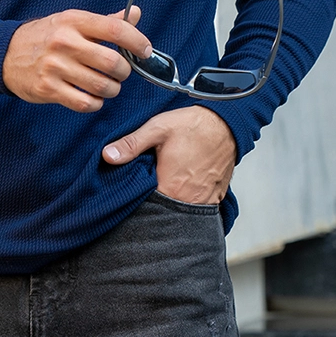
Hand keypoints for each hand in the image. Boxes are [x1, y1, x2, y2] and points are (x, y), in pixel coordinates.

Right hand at [4, 6, 148, 112]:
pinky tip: (92, 97)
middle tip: (120, 72)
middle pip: (112, 62)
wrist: (6, 54)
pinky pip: (85, 103)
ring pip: (102, 86)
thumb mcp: (72, 21)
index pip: (114, 29)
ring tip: (106, 85)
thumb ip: (105, 21)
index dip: (136, 41)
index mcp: (73, 21)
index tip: (144, 50)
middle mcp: (65, 42)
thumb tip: (135, 14)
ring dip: (111, 89)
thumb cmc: (46, 36)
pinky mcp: (48, 89)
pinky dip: (95, 103)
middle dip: (124, 71)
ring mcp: (55, 67)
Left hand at [102, 105, 236, 203]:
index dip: (136, 202)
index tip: (129, 194)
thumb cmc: (193, 125)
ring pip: (181, 213)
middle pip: (164, 212)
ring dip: (171, 205)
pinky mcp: (215, 197)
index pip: (146, 208)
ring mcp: (204, 201)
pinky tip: (182, 188)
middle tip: (147, 190)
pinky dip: (188, 202)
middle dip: (153, 206)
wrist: (228, 123)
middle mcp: (188, 200)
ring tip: (164, 189)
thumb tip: (107, 156)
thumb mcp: (158, 129)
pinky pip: (198, 208)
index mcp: (170, 187)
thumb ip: (132, 144)